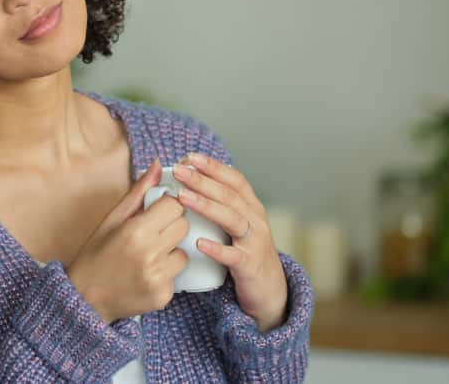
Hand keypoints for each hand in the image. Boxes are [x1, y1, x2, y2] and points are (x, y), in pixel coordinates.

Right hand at [66, 159, 190, 324]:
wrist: (85, 298)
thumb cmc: (96, 254)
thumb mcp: (112, 219)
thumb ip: (138, 192)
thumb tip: (156, 165)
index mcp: (136, 231)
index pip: (174, 206)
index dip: (165, 206)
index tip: (154, 212)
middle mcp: (150, 255)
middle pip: (184, 226)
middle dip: (171, 226)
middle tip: (151, 233)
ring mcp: (158, 278)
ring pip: (184, 252)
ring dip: (171, 251)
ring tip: (147, 257)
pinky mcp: (163, 296)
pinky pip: (177, 275)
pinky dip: (165, 273)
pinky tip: (145, 275)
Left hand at [172, 153, 287, 331]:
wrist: (270, 290)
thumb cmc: (245, 252)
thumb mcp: (237, 224)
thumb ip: (220, 204)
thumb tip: (189, 182)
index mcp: (251, 206)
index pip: (234, 179)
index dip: (213, 166)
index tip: (190, 157)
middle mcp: (255, 220)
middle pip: (229, 195)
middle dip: (202, 180)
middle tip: (179, 170)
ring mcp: (254, 242)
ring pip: (232, 219)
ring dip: (206, 206)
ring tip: (182, 197)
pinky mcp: (250, 266)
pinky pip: (233, 256)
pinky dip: (217, 249)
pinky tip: (199, 243)